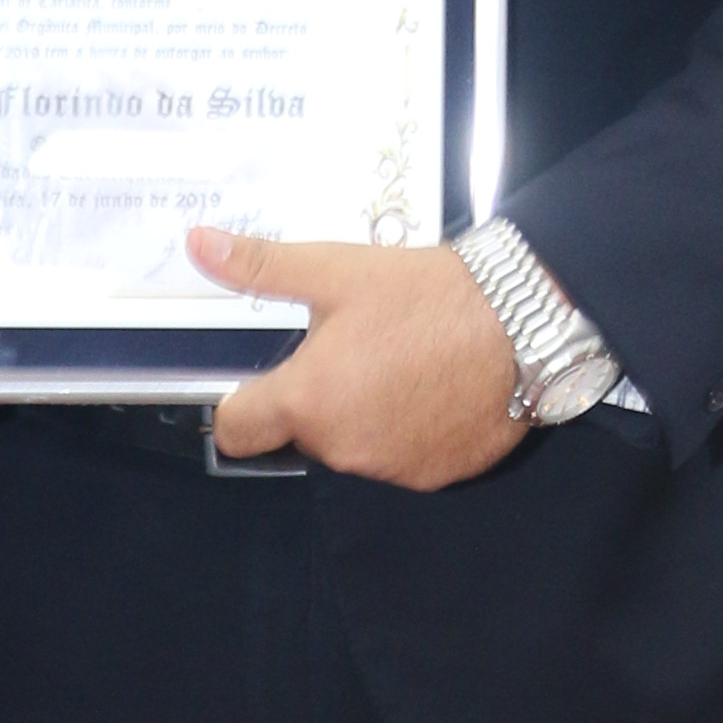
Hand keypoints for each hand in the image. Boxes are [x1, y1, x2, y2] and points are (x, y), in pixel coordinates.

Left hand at [192, 228, 524, 488]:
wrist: (524, 322)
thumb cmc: (428, 296)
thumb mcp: (336, 270)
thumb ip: (260, 267)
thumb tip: (198, 245)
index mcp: (307, 400)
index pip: (237, 432)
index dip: (242, 406)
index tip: (260, 384)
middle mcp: (343, 448)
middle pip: (300, 436)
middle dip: (315, 401)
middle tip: (353, 351)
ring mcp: (391, 469)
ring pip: (352, 448)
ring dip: (362, 417)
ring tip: (399, 364)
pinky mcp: (434, 476)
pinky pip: (400, 461)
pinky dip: (406, 433)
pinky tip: (430, 390)